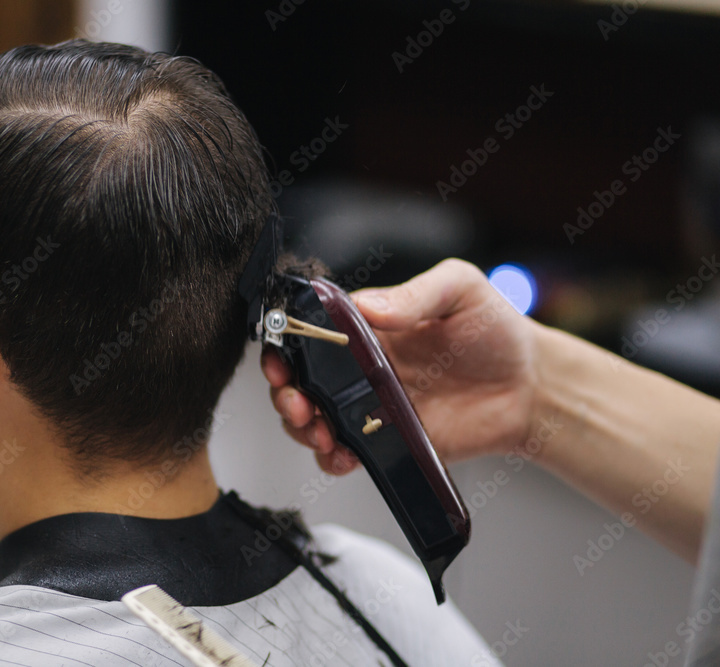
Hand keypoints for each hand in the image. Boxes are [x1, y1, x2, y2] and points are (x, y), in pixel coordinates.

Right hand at [262, 258, 541, 474]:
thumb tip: (370, 305)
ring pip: (315, 419)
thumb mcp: (461, 289)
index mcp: (369, 327)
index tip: (282, 356)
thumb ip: (416, 294)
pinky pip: (348, 452)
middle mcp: (362, 367)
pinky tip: (339, 453)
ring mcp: (371, 406)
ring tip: (316, 427)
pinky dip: (332, 458)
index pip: (310, 332)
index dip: (286, 344)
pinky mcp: (389, 441)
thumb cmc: (497, 330)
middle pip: (301, 380)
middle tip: (294, 398)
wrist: (532, 386)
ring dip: (302, 426)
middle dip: (285, 392)